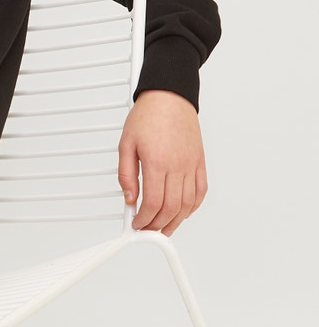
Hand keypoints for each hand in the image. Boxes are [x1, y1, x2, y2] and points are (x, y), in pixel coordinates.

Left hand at [118, 90, 206, 235]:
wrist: (170, 96)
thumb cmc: (148, 116)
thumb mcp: (126, 145)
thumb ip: (126, 175)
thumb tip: (130, 199)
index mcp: (157, 162)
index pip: (153, 203)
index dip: (144, 220)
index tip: (136, 224)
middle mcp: (178, 165)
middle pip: (172, 208)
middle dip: (158, 225)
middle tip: (147, 230)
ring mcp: (192, 164)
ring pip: (188, 204)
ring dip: (176, 221)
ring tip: (163, 228)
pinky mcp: (200, 162)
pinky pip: (200, 191)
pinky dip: (192, 207)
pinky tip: (182, 212)